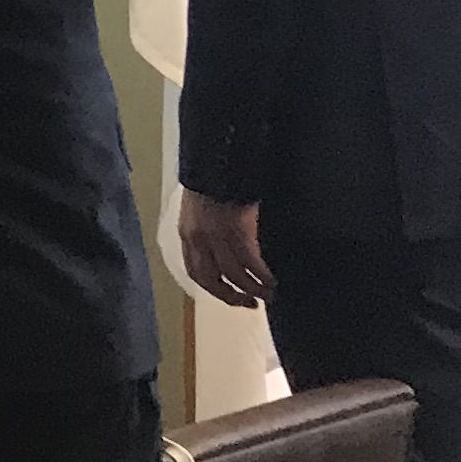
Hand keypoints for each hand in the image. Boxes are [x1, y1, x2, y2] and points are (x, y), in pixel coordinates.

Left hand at [179, 189, 269, 308]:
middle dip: (231, 296)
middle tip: (250, 303)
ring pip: (234, 275)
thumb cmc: (214, 180)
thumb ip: (207, 227)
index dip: (212, 287)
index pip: (195, 270)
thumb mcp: (201, 207)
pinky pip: (251, 263)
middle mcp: (198, 239)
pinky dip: (262, 276)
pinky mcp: (238, 231)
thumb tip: (222, 245)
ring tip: (269, 295)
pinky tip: (272, 281)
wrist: (220, 158)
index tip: (228, 295)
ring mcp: (217, 236)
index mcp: (187, 232)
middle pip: (211, 280)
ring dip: (253, 289)